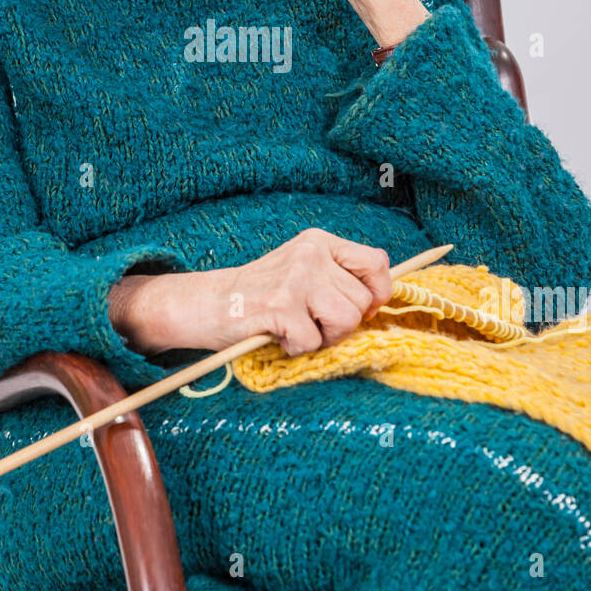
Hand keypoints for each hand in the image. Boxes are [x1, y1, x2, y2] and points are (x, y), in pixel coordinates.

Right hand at [109, 229, 392, 358]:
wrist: (208, 303)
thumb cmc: (261, 295)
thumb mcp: (303, 271)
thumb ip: (338, 279)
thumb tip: (382, 303)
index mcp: (318, 242)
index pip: (376, 262)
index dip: (378, 292)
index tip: (364, 310)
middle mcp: (310, 254)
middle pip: (361, 302)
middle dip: (342, 324)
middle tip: (311, 324)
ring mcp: (295, 278)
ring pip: (346, 321)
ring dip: (323, 338)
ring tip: (297, 330)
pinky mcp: (280, 305)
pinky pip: (313, 341)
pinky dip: (297, 349)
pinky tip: (278, 335)